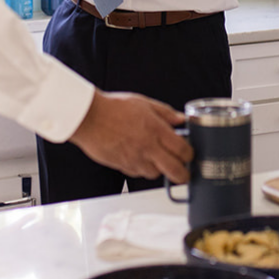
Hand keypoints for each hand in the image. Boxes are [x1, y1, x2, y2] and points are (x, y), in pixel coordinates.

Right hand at [70, 91, 190, 181]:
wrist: (88, 117)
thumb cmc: (113, 108)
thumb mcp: (144, 103)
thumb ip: (165, 113)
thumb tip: (181, 119)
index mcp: (156, 130)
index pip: (183, 150)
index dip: (190, 155)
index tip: (189, 154)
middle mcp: (148, 148)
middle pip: (175, 171)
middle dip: (183, 175)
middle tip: (185, 173)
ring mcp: (135, 159)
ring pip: (156, 174)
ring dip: (161, 170)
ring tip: (159, 161)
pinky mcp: (122, 166)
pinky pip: (138, 173)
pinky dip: (143, 169)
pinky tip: (141, 159)